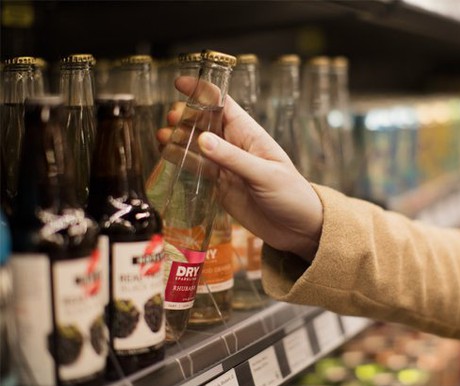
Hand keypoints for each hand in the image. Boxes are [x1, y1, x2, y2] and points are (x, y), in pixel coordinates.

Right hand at [157, 76, 322, 260]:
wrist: (297, 228)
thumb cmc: (291, 195)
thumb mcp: (265, 175)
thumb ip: (233, 158)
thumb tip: (203, 140)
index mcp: (250, 134)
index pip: (223, 104)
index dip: (202, 91)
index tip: (180, 82)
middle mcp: (235, 146)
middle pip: (205, 123)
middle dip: (185, 117)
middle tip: (171, 120)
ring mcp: (226, 165)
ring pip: (196, 145)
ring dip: (178, 138)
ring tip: (162, 137)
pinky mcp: (219, 185)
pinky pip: (197, 168)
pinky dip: (181, 160)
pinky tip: (167, 154)